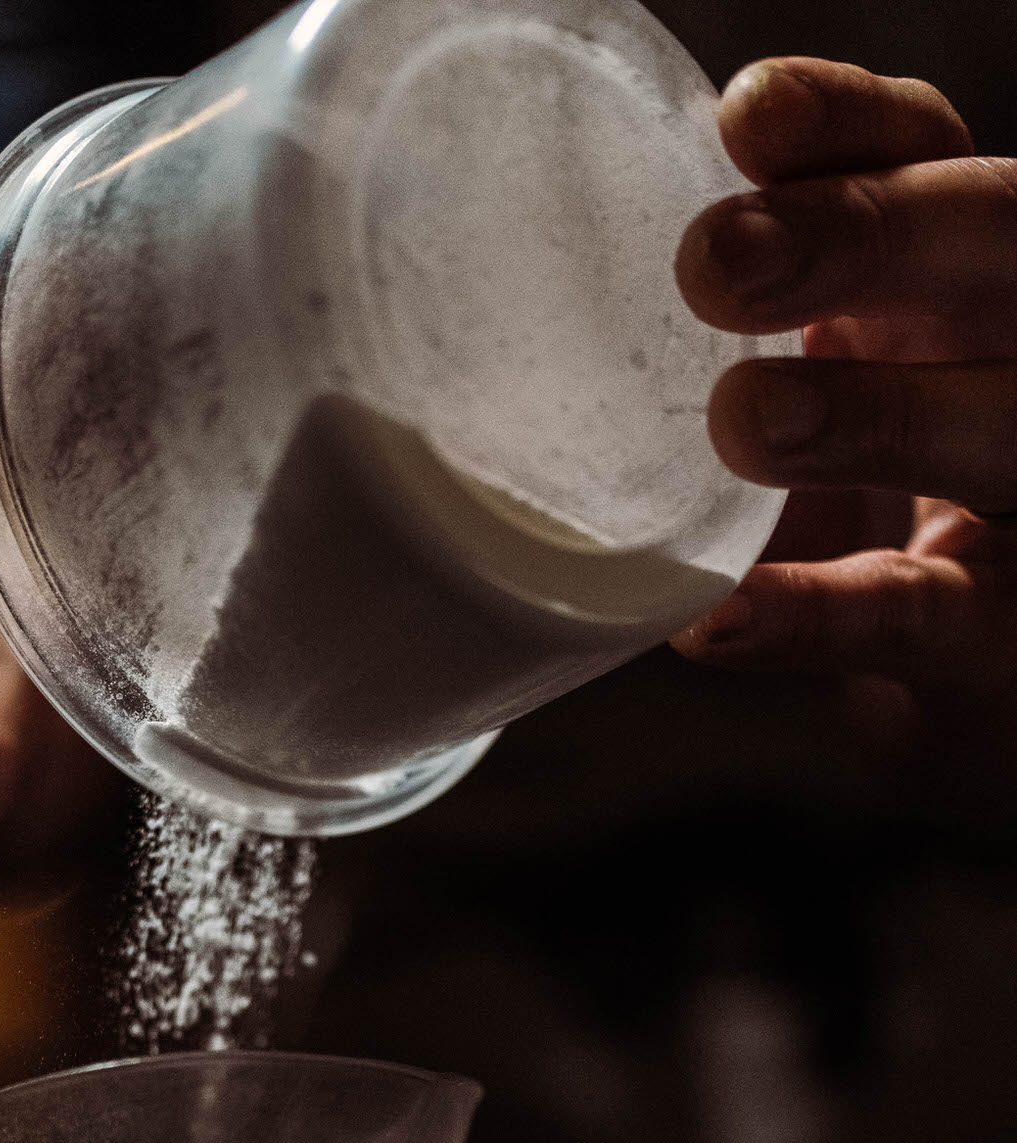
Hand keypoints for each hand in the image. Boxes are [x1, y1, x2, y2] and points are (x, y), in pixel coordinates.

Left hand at [672, 57, 1016, 793]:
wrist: (962, 674)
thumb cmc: (866, 511)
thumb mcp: (809, 397)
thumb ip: (727, 357)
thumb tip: (521, 323)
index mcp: (955, 273)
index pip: (925, 151)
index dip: (846, 127)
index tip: (743, 121)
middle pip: (990, 247)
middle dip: (861, 235)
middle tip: (714, 261)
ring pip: (997, 422)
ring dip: (870, 414)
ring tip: (743, 420)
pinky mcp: (1006, 633)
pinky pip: (927, 616)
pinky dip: (822, 615)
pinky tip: (725, 617)